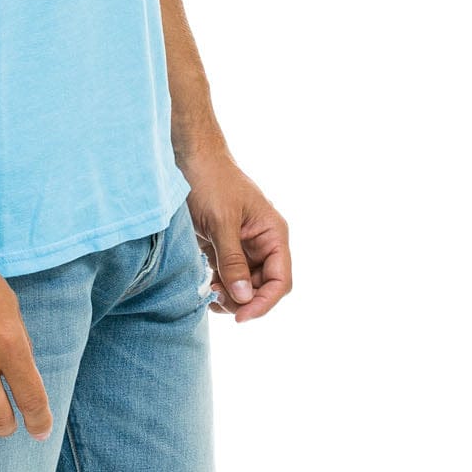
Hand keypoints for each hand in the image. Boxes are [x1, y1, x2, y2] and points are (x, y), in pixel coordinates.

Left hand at [181, 148, 291, 322]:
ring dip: (229, 295)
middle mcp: (262, 242)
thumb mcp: (221, 221)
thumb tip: (244, 298)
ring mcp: (243, 244)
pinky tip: (204, 286)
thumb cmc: (211, 180)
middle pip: (262, 286)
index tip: (241, 316)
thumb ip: (233, 260)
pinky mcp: (223, 245)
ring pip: (244, 284)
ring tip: (208, 294)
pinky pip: (227, 274)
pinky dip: (218, 284)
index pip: (280, 280)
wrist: (190, 155)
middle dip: (243, 300)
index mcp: (272, 233)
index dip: (264, 302)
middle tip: (217, 302)